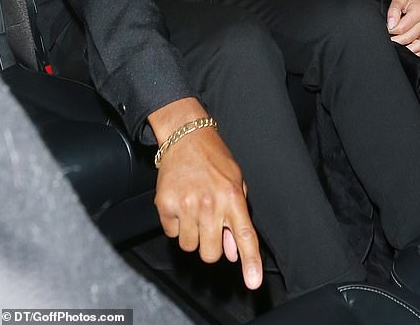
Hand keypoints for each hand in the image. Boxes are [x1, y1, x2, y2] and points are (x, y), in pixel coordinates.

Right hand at [152, 111, 261, 289]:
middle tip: (210, 224)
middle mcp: (210, 204)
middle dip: (211, 245)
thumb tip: (234, 253)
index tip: (253, 282)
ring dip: (193, 235)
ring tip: (194, 210)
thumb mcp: (235, 182)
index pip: (245, 235)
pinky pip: (172, 234)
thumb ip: (236, 218)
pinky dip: (176, 225)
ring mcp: (186, 206)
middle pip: (211, 253)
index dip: (250, 262)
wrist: (186, 136)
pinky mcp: (165, 206)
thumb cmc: (214, 159)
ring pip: (190, 247)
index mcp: (232, 197)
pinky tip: (181, 203)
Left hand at [387, 0, 419, 55]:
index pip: (402, 28)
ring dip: (406, 48)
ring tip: (396, 44)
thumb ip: (393, 11)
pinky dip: (415, 50)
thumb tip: (391, 26)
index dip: (391, 30)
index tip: (386, 28)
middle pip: (409, 38)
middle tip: (388, 38)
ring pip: (418, 46)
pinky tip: (406, 48)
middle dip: (396, 40)